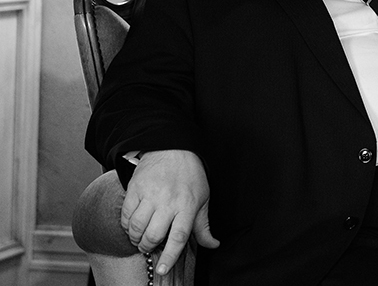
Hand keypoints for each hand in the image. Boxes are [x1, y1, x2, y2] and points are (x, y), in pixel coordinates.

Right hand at [120, 150, 219, 275]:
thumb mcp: (203, 199)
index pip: (178, 237)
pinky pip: (125, 215)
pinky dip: (126, 224)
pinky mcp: (135, 189)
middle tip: (149, 246)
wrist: (172, 148)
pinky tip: (133, 222)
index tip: (162, 269)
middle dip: (148, 247)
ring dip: (136, 238)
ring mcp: (150, 195)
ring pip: (136, 228)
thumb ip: (204, 226)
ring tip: (140, 236)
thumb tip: (213, 244)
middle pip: (153, 236)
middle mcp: (168, 202)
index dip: (169, 257)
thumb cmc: (190, 175)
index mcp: (187, 206)